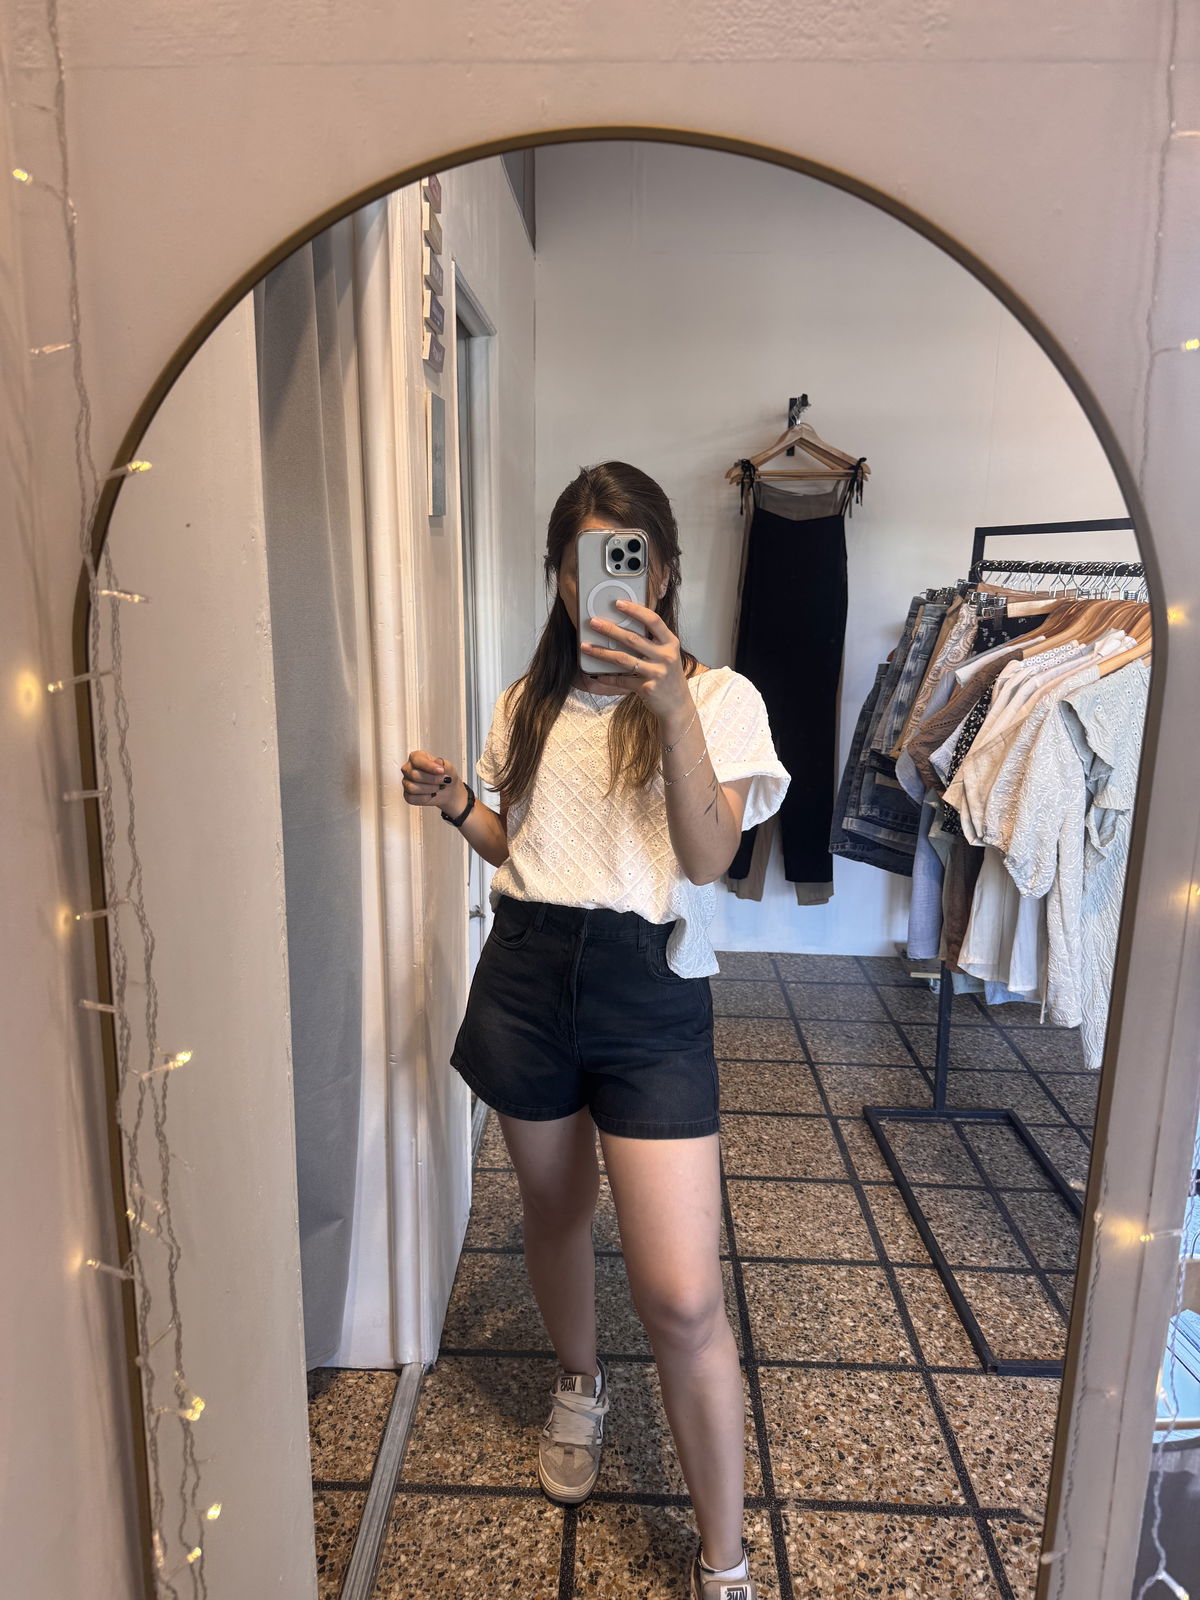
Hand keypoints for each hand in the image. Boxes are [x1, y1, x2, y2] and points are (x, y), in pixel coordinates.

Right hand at [403, 750, 465, 812]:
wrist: (448, 789)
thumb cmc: (445, 775)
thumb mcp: (447, 766)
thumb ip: (442, 764)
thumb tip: (437, 762)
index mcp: (416, 757)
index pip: (417, 760)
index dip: (429, 766)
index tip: (441, 771)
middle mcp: (408, 768)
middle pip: (414, 775)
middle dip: (432, 780)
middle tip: (443, 781)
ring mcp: (406, 782)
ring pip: (412, 788)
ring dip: (429, 789)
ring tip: (438, 787)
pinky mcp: (407, 795)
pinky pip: (412, 798)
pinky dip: (425, 798)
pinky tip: (431, 794)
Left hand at [580, 601, 690, 719]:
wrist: (678, 706)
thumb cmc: (669, 677)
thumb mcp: (668, 655)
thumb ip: (653, 642)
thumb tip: (623, 628)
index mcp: (670, 643)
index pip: (653, 621)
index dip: (635, 610)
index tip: (618, 603)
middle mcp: (665, 656)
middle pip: (633, 639)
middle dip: (610, 629)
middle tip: (593, 623)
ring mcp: (657, 673)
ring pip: (623, 659)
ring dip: (602, 652)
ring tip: (585, 647)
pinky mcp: (647, 689)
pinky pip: (622, 681)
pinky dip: (608, 677)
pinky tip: (597, 674)